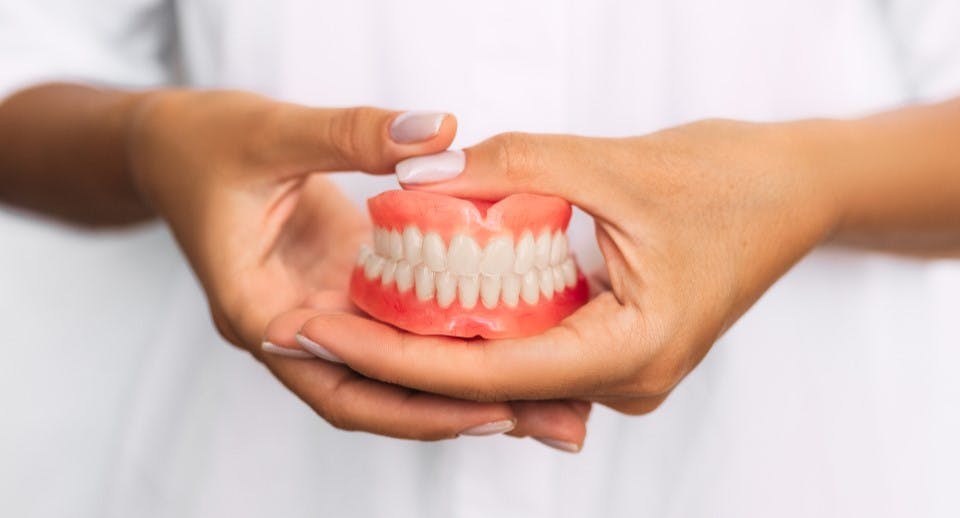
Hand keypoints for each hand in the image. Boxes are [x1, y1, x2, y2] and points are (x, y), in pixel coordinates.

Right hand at [127, 91, 589, 441]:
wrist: (174, 146)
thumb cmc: (205, 142)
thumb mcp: (272, 131)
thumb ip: (351, 133)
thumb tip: (439, 133)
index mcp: (260, 311)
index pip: (338, 385)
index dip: (411, 406)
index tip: (486, 407)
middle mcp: (295, 328)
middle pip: (378, 395)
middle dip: (454, 412)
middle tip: (536, 416)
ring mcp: (321, 313)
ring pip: (393, 370)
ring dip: (459, 384)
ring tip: (537, 394)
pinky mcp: (343, 289)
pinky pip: (399, 326)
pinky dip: (446, 336)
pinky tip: (504, 331)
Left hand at [290, 121, 839, 420]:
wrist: (794, 188)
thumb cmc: (726, 177)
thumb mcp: (608, 163)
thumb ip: (507, 168)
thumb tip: (411, 171)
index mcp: (632, 352)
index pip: (487, 374)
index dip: (395, 354)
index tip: (324, 330)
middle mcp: (627, 381)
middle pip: (488, 385)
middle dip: (399, 355)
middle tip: (318, 322)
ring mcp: (624, 371)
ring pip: (508, 373)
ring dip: (437, 344)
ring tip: (355, 313)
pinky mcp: (617, 348)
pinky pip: (534, 352)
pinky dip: (480, 330)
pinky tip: (426, 303)